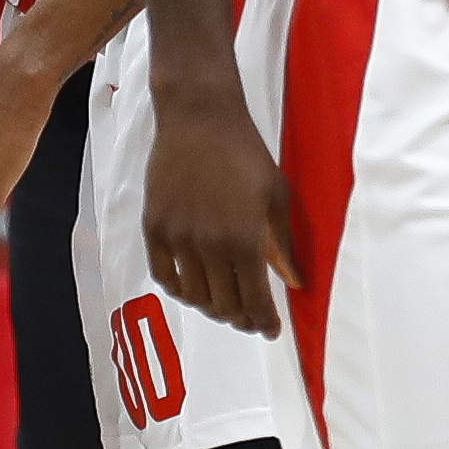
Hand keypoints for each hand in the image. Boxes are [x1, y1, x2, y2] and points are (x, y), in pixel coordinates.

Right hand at [139, 77, 294, 340]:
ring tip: (222, 304)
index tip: (270, 330)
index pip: (254, 301)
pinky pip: (163, 275)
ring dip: (211, 307)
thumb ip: (283, 245)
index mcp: (245, 240)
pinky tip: (191, 288)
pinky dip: (179, 290)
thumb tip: (293, 282)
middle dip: (240, 318)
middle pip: (224, 305)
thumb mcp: (276, 197)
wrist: (199, 118)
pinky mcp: (154, 228)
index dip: (264, 322)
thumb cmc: (245, 153)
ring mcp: (178, 239)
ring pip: (194, 296)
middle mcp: (209, 247)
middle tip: (249, 318)